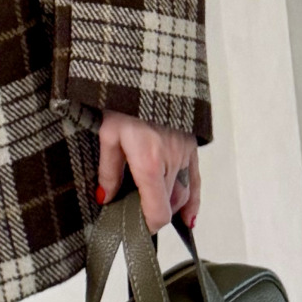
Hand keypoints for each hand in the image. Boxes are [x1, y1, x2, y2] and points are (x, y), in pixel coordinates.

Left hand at [95, 108, 200, 233]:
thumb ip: (109, 172)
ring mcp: (184, 155)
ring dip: (168, 207)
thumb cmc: (125, 102)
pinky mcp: (191, 148)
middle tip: (132, 215)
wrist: (149, 74)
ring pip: (181, 195)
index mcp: (149, 162)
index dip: (147, 225)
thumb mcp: (108, 135)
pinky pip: (196, 181)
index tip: (134, 227)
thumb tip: (106, 198)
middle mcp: (172, 162)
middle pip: (168, 205)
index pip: (157, 211)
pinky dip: (193, 201)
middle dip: (151, 214)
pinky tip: (189, 218)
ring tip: (153, 215)